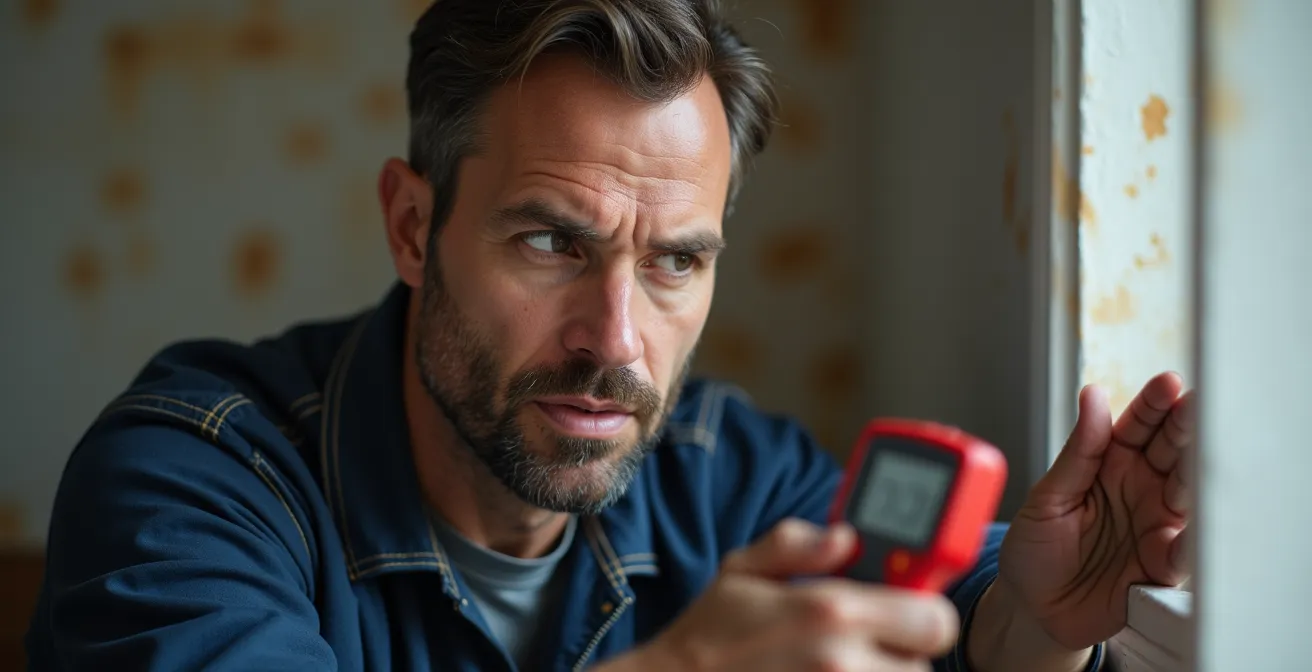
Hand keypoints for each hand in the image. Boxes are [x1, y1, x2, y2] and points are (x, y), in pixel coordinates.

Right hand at [596, 519, 959, 671]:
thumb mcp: (740, 571)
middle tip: (873, 642)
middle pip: (924, 663)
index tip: (905, 608)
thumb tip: (844, 536)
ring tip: (838, 664)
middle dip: (905, 650)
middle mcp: (843, 660)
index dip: (924, 611)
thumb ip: (796, 544)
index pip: (934, 617)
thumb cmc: (706, 637)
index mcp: (831, 611)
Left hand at [999, 371, 1192, 650]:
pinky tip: (1196, 517)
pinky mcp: (1162, 564)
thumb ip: (1078, 453)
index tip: (1168, 384)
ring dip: (1200, 471)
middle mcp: (1141, 488)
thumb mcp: (1048, 497)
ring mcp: (1155, 524)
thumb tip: (1094, 397)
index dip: (1155, 404)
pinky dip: (1195, 533)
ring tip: (1207, 448)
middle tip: (1197, 405)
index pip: (1140, 425)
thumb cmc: (1035, 549)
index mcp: (1110, 463)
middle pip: (1174, 451)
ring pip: (1189, 491)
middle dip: (1188, 427)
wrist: (1032, 608)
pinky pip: (1187, 548)